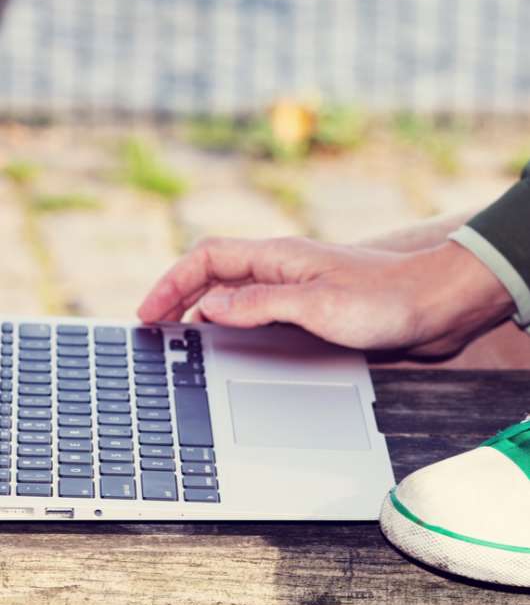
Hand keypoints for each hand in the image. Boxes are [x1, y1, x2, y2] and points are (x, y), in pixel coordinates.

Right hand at [137, 236, 515, 355]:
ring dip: (203, 312)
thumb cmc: (386, 301)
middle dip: (178, 297)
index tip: (149, 313)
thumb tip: (210, 307)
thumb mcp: (317, 306)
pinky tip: (229, 347)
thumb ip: (261, 304)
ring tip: (181, 340)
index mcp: (278, 258)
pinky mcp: (309, 311)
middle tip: (155, 327)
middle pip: (213, 275)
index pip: (207, 258)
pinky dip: (233, 327)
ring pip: (234, 296)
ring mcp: (294, 290)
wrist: (435, 307)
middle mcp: (281, 270)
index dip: (172, 282)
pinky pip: (258, 314)